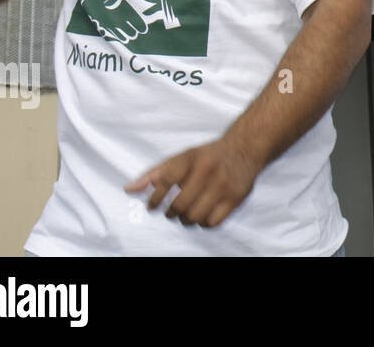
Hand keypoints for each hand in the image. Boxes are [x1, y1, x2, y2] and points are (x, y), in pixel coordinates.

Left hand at [125, 137, 263, 227]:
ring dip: (186, 219)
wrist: (244, 149)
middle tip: (172, 211)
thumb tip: (129, 189)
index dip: (154, 197)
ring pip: (195, 216)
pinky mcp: (236, 197)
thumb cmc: (207, 156)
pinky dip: (204, 223)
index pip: (165, 180)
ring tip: (187, 213)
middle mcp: (208, 171)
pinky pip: (212, 222)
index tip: (152, 205)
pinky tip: (203, 214)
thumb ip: (155, 173)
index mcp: (191, 158)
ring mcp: (223, 185)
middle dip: (171, 212)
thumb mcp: (182, 157)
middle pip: (180, 205)